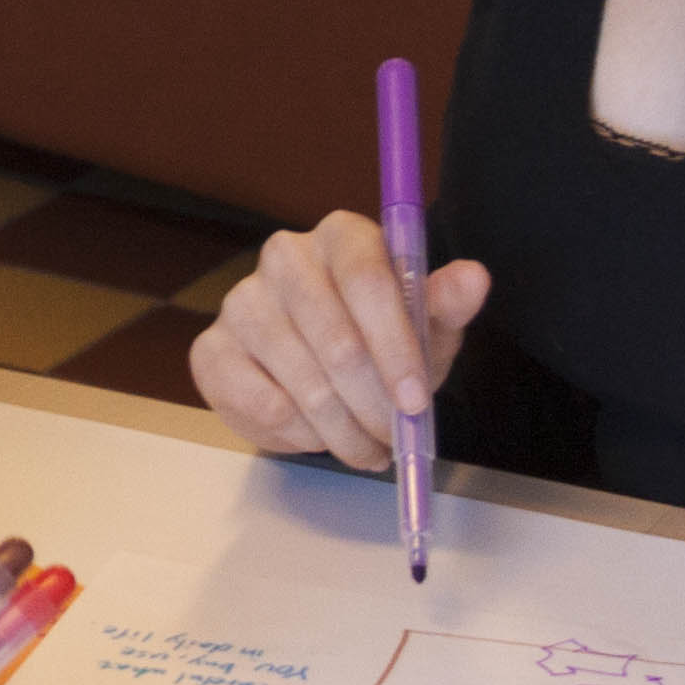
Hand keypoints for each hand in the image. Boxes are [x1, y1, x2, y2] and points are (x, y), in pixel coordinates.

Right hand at [191, 212, 490, 472]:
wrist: (320, 368)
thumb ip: (445, 303)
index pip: (368, 281)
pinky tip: (317, 435)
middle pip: (336, 339)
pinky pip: (262, 405)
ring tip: (366, 448)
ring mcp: (240, 301)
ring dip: (343, 431)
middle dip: (374, 405)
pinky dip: (299, 435)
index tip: (416, 401)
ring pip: (302, 383)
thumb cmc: (382, 339)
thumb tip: (474, 278)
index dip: (395, 346)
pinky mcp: (210, 349)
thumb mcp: (425, 326)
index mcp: (342, 236)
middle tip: (394, 440)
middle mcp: (284, 256)